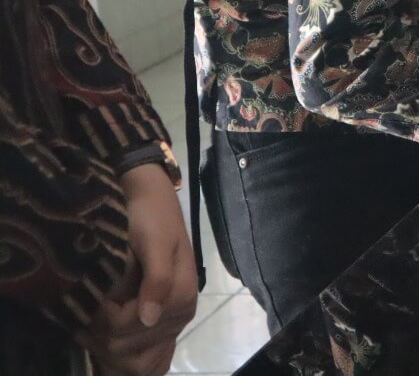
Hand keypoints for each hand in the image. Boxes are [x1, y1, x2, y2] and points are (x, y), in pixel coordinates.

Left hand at [78, 163, 197, 375]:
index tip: (97, 295)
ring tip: (94, 316)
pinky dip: (122, 356)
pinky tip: (109, 336)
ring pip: (130, 360)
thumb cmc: (153, 221)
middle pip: (125, 350)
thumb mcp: (155, 244)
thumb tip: (150, 319)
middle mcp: (180, 315)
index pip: (125, 330)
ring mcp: (171, 322)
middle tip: (92, 305)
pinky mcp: (162, 322)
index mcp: (182, 297)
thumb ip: (158, 279)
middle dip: (101, 332)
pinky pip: (147, 359)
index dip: (103, 317)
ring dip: (104, 343)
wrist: (153, 203)